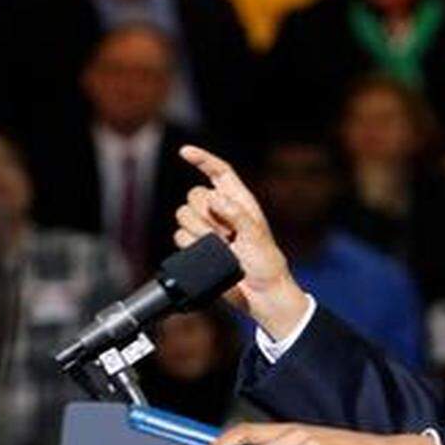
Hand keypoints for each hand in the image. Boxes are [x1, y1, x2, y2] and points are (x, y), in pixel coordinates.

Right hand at [175, 146, 308, 338]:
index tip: (184, 152)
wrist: (259, 293)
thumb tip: (215, 198)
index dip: (202, 159)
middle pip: (194, 194)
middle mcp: (221, 211)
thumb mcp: (256, 236)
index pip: (218, 171)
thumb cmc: (266, 263)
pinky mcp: (196, 247)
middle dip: (206, 214)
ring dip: (200, 232)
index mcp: (238, 201)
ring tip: (222, 247)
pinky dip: (191, 245)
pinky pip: (179, 236)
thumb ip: (236, 215)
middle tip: (228, 235)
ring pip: (183, 215)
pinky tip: (209, 254)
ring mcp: (207, 229)